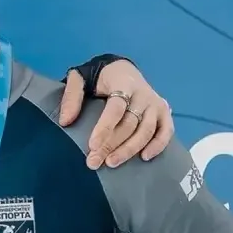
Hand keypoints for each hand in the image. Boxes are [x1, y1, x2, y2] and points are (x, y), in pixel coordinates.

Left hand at [59, 61, 174, 169]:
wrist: (123, 69)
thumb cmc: (99, 78)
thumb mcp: (80, 78)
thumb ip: (71, 96)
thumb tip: (65, 121)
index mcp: (123, 83)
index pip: (116, 108)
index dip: (104, 128)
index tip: (92, 145)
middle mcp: (143, 94)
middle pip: (129, 123)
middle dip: (111, 145)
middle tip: (93, 162)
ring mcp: (155, 103)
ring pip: (146, 130)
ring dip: (129, 149)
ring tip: (111, 163)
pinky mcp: (164, 112)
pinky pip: (166, 130)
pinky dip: (158, 145)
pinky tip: (144, 157)